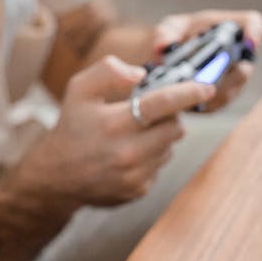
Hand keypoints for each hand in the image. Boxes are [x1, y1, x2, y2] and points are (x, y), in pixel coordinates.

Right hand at [18, 56, 215, 206]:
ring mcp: (134, 174)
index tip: (206, 88)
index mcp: (113, 123)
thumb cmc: (71, 127)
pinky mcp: (138, 190)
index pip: (161, 103)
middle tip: (145, 116)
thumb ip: (108, 71)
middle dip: (167, 118)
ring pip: (169, 147)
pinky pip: (160, 166)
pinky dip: (150, 157)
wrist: (55, 175)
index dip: (188, 93)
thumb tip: (141, 74)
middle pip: (175, 127)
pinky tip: (127, 156)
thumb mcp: (78, 90)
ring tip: (130, 137)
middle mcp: (127, 151)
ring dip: (158, 138)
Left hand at [151, 9, 261, 112]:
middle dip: (237, 72)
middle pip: (247, 63)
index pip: (252, 22)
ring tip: (200, 90)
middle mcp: (234, 53)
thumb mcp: (166, 29)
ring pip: (235, 88)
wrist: (158, 59)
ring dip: (220, 91)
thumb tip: (162, 46)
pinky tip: (192, 103)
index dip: (256, 31)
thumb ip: (164, 33)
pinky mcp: (217, 96)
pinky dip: (206, 103)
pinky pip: (218, 103)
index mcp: (225, 28)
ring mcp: (229, 77)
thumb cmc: (170, 36)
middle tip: (220, 74)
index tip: (250, 42)